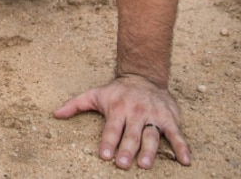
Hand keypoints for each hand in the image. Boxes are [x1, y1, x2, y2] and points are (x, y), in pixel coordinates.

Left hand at [54, 74, 190, 168]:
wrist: (143, 76)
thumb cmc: (116, 91)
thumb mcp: (94, 94)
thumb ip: (75, 105)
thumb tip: (55, 114)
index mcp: (117, 108)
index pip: (112, 128)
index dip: (108, 141)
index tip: (104, 155)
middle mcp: (135, 112)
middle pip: (131, 134)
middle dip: (127, 149)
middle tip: (123, 164)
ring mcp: (153, 115)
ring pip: (152, 135)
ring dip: (149, 151)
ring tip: (145, 164)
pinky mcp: (169, 118)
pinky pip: (177, 134)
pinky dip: (182, 147)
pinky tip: (185, 161)